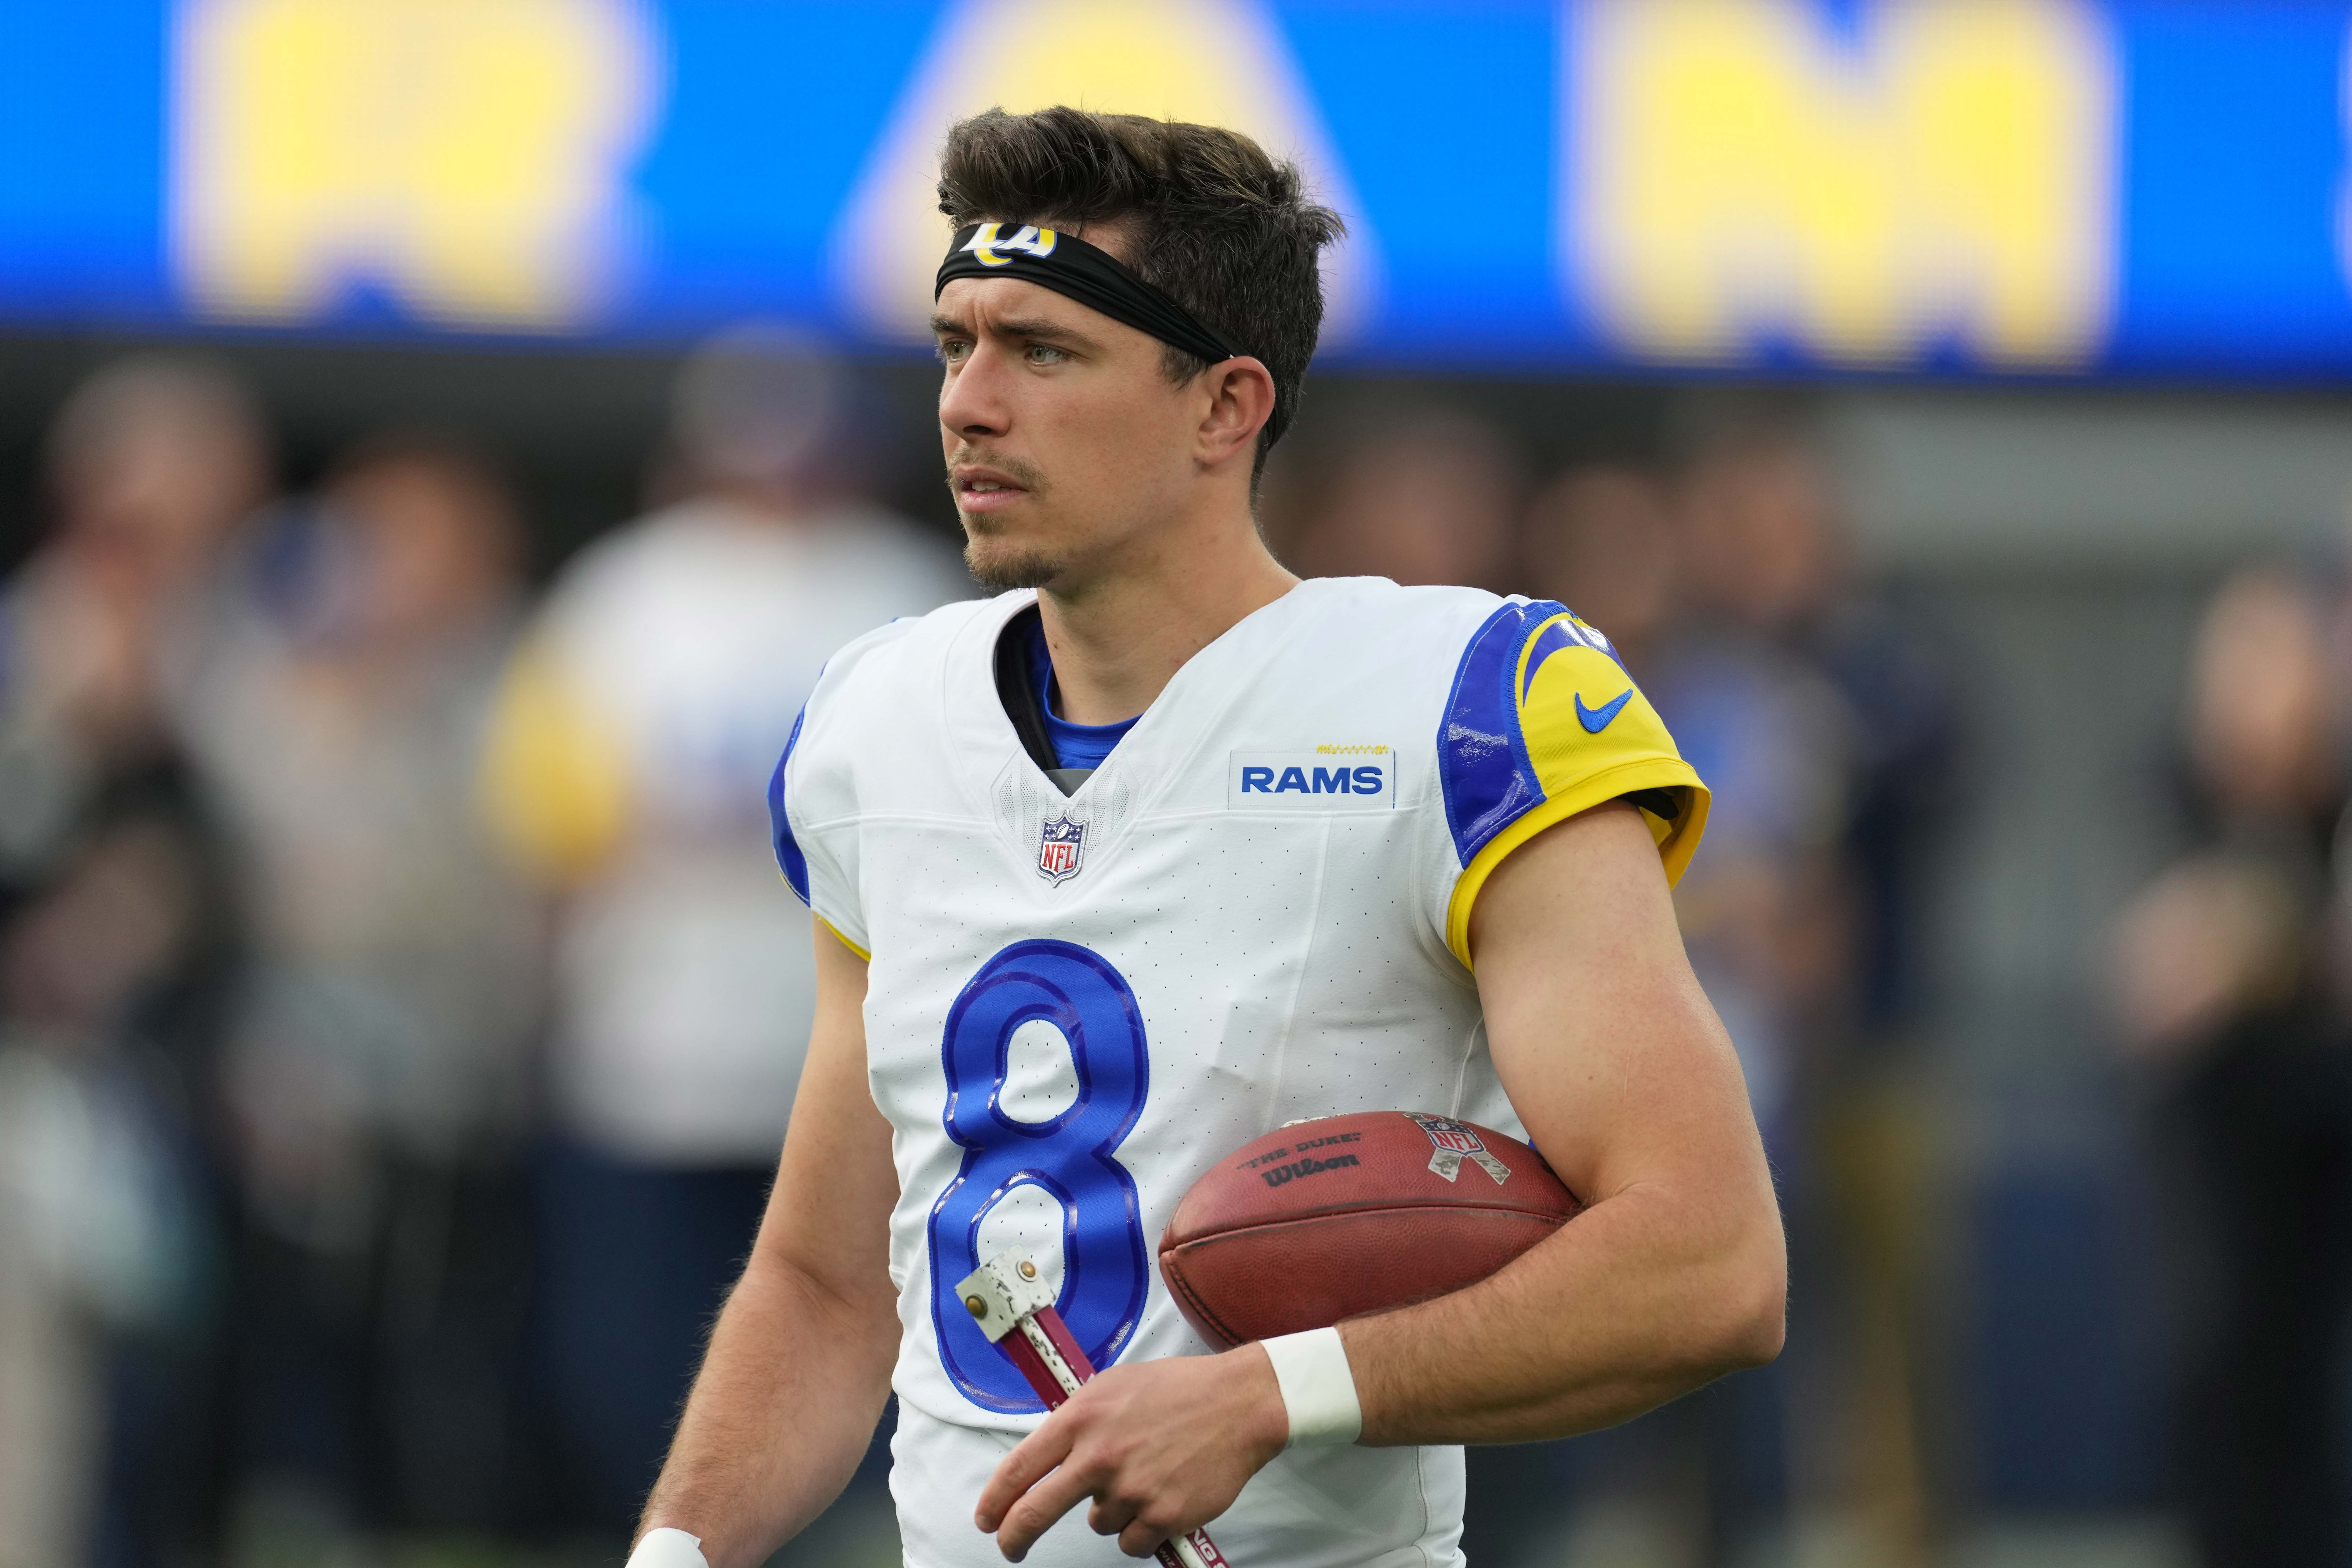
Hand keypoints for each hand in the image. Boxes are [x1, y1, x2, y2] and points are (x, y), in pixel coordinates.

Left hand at [974, 1344, 1287, 1559]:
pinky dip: (1142, 1528)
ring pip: (1099, 1524)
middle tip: (1010, 1547)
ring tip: (1146, 1476)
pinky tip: (1162, 1496)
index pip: (1019, 1469)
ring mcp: (1130, 1489)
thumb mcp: (1114, 1386)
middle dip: (1014, 1537)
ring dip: (1114, 1510)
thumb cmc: (1177, 1390)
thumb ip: (1078, 1420)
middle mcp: (1099, 1456)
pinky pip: (1132, 1542)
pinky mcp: (1162, 1516)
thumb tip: (1049, 1454)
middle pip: (1035, 1513)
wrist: (1238, 1403)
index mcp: (1081, 1419)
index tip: (987, 1518)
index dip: (994, 1501)